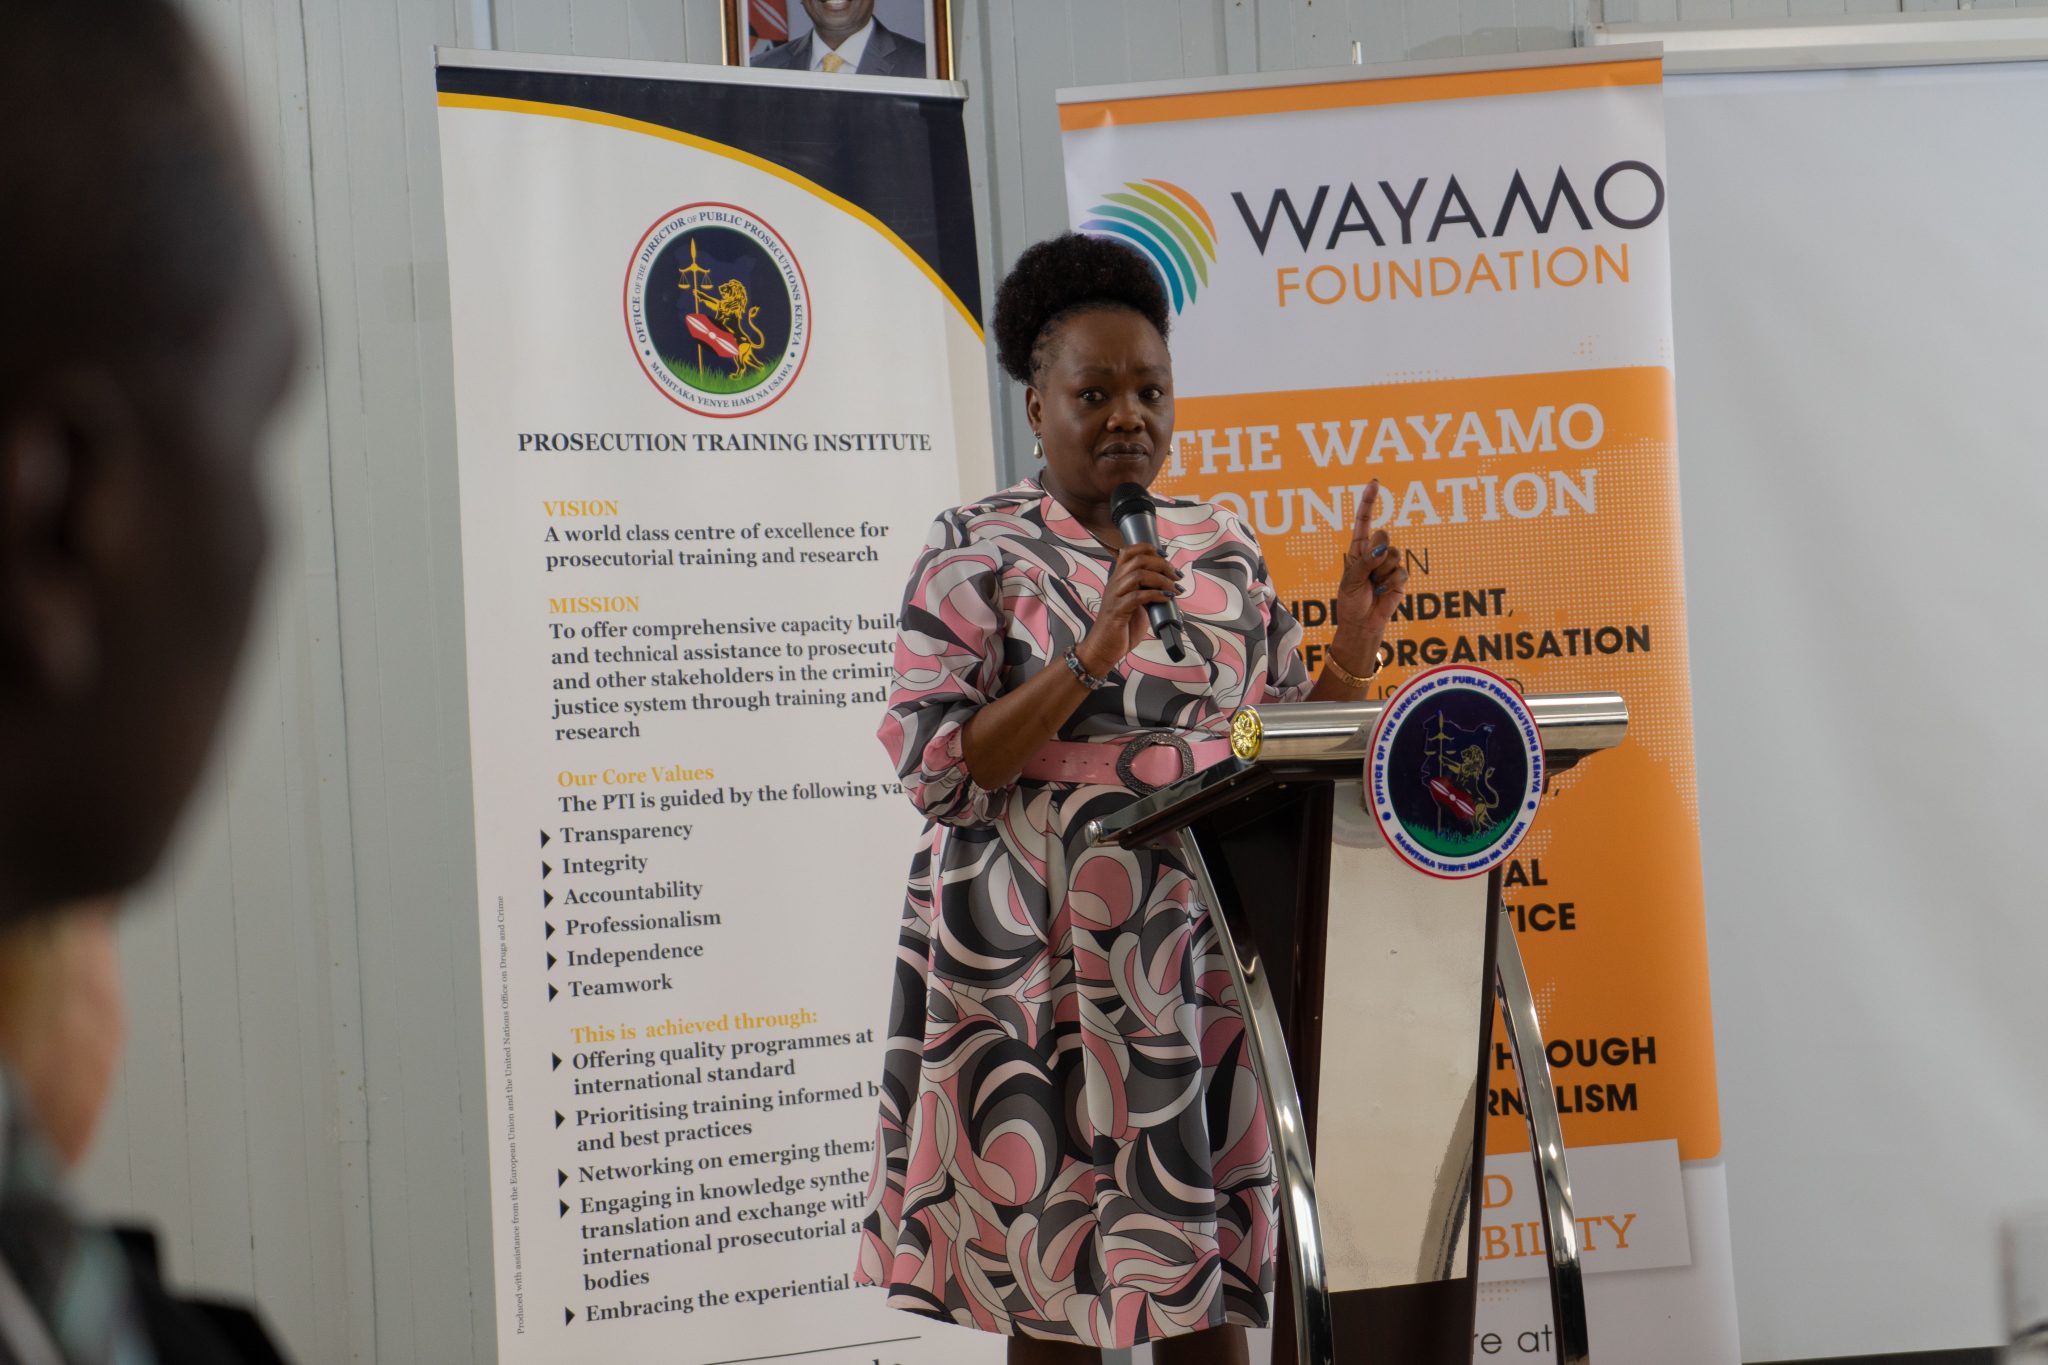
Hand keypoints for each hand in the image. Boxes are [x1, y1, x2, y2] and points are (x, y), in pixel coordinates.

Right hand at [1075, 542, 1178, 677]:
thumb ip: (1147, 592)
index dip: (1148, 548)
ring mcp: (1115, 597)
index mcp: (1118, 579)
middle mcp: (1115, 584)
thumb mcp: (1137, 605)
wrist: (1103, 649)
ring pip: (1138, 575)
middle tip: (1176, 576)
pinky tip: (1166, 599)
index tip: (1165, 556)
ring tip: (1175, 589)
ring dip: (1162, 579)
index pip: (1128, 551)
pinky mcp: (1117, 612)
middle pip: (1137, 560)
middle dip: (1162, 564)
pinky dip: (1156, 595)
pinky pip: (1138, 596)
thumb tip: (1170, 586)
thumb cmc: (1122, 629)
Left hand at [1329, 481, 1405, 671]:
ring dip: (1382, 572)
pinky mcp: (1401, 576)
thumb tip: (1384, 550)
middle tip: (1369, 572)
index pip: (1364, 521)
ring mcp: (1390, 563)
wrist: (1363, 624)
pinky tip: (1384, 592)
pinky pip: (1401, 571)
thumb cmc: (1352, 602)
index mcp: (1358, 549)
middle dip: (1376, 552)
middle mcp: (1375, 552)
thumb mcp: (1350, 580)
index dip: (1369, 502)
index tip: (1375, 484)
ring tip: (1375, 585)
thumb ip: (1365, 562)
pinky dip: (1391, 583)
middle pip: (1383, 535)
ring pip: (1394, 554)